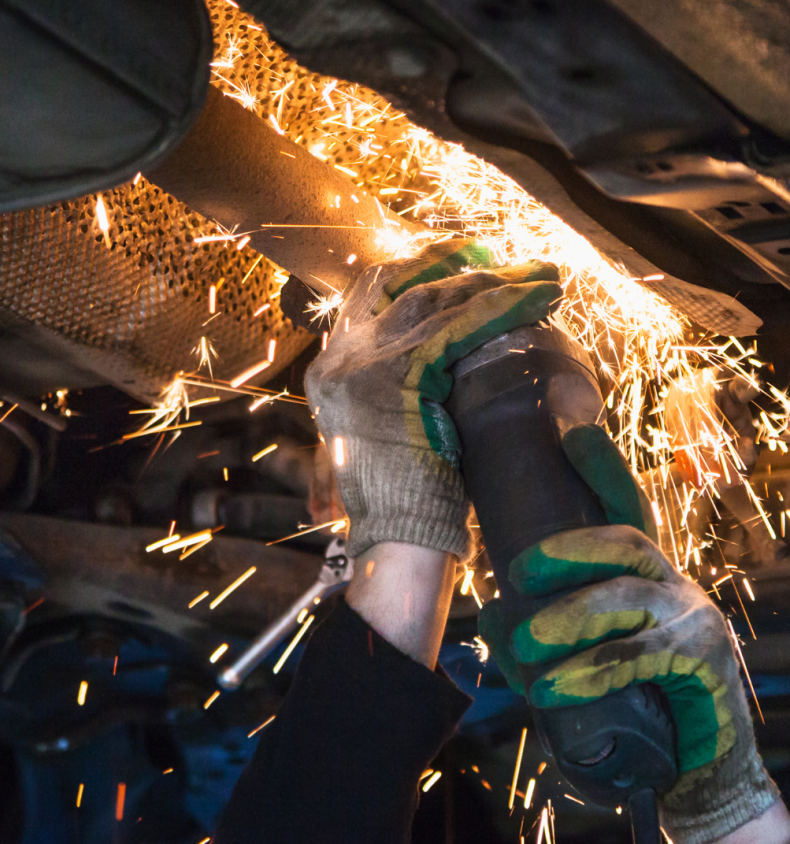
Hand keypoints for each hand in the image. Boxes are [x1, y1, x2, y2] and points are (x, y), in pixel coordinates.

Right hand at [304, 238, 559, 558]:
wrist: (395, 542)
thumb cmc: (404, 500)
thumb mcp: (392, 431)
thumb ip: (404, 392)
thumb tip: (449, 361)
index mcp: (331, 371)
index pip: (368, 296)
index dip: (412, 270)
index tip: (455, 258)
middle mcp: (338, 360)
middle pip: (395, 284)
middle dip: (448, 259)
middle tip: (495, 250)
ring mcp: (362, 364)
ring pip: (434, 300)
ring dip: (494, 284)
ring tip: (541, 278)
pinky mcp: (396, 376)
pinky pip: (456, 328)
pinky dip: (502, 309)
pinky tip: (537, 299)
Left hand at [480, 423, 779, 843]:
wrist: (694, 767)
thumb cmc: (630, 700)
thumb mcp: (578, 657)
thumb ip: (536, 633)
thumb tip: (492, 613)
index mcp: (643, 574)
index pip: (625, 509)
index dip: (601, 466)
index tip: (570, 428)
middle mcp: (672, 586)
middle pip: (626, 542)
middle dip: (568, 547)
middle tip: (514, 568)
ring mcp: (692, 622)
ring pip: (627, 599)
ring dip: (569, 618)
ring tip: (524, 643)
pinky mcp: (703, 666)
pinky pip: (640, 657)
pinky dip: (591, 670)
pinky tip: (554, 686)